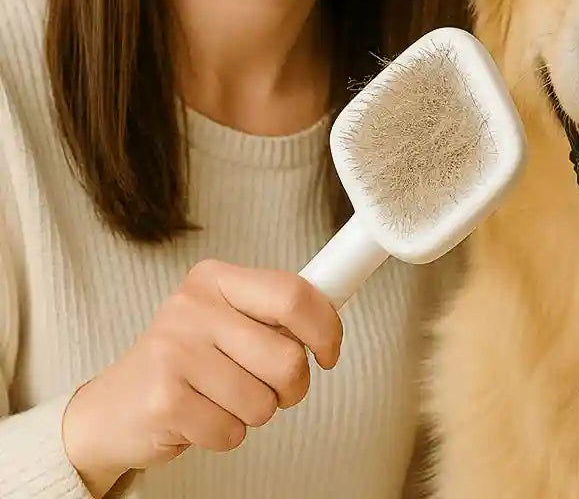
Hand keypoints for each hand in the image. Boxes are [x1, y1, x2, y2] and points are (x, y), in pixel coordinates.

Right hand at [61, 259, 342, 496]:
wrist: (112, 410)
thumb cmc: (186, 363)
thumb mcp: (226, 320)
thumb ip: (274, 315)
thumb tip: (330, 320)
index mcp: (215, 278)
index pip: (293, 294)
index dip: (325, 328)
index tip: (328, 352)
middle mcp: (192, 307)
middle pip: (287, 356)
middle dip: (292, 386)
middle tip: (272, 388)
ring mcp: (174, 352)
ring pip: (263, 402)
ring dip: (255, 412)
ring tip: (223, 399)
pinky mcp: (164, 401)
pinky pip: (232, 431)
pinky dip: (226, 434)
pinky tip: (200, 417)